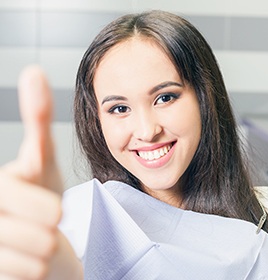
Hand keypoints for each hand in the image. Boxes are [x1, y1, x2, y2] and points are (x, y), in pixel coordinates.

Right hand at [0, 66, 80, 278]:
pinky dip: (37, 269)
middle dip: (52, 226)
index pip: (44, 201)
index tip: (44, 209)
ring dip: (44, 249)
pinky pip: (31, 273)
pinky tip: (23, 258)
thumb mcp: (43, 158)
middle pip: (48, 226)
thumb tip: (34, 70)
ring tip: (31, 239)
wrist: (37, 236)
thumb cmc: (41, 195)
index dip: (47, 207)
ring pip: (40, 254)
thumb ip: (37, 118)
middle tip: (41, 221)